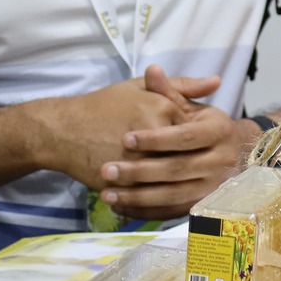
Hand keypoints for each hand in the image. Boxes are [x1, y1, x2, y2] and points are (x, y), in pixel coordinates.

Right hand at [26, 71, 221, 189]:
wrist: (63, 130)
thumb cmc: (104, 105)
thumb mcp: (141, 87)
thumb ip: (182, 85)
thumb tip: (217, 81)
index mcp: (162, 109)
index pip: (196, 131)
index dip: (197, 141)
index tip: (193, 145)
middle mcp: (154, 135)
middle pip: (187, 157)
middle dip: (192, 165)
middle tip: (192, 168)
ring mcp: (139, 161)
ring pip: (171, 180)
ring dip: (177, 185)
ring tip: (178, 185)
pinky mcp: (124, 181)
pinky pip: (150, 195)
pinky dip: (157, 199)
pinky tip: (160, 198)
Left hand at [102, 77, 257, 217]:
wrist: (241, 153)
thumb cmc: (206, 126)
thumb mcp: (192, 107)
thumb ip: (170, 92)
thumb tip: (152, 70)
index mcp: (219, 131)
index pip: (184, 136)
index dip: (155, 138)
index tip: (125, 138)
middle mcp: (221, 161)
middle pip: (176, 169)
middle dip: (139, 172)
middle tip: (107, 170)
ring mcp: (213, 187)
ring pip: (172, 195)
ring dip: (137, 197)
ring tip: (107, 193)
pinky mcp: (203, 205)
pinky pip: (172, 212)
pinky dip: (145, 212)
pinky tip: (121, 208)